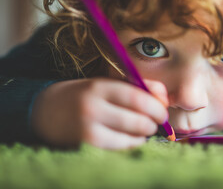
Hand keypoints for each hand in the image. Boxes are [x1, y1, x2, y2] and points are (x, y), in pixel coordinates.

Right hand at [31, 78, 168, 149]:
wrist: (46, 111)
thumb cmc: (85, 96)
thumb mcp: (108, 84)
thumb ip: (139, 86)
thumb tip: (164, 98)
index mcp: (100, 87)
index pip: (137, 97)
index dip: (156, 107)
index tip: (163, 113)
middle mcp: (93, 107)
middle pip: (137, 120)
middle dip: (153, 124)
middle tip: (155, 123)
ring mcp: (88, 129)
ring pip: (131, 138)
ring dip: (143, 135)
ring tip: (141, 130)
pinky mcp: (86, 146)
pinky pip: (120, 149)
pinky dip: (131, 144)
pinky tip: (129, 138)